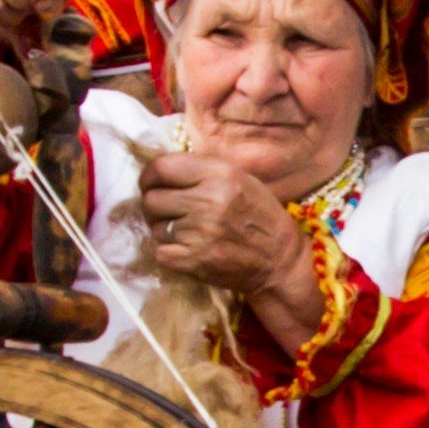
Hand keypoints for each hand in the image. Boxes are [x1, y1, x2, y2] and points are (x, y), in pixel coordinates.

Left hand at [131, 148, 315, 336]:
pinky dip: (169, 252)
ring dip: (165, 230)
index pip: (162, 167)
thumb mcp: (239, 179)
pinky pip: (160, 252)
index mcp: (219, 174)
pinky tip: (187, 249)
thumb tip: (161, 170)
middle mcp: (207, 201)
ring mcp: (198, 233)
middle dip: (155, 206)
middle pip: (151, 199)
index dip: (149, 176)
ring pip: (155, 227)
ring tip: (186, 232)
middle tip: (169, 212)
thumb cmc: (260, 215)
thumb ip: (202, 170)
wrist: (278, 260)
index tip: (151, 184)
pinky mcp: (193, 260)